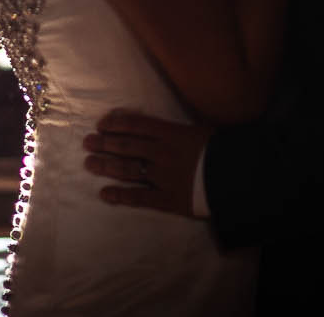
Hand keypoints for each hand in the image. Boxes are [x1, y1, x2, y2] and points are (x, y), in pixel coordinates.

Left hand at [83, 109, 210, 216]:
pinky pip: (139, 198)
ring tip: (89, 163)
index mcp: (171, 134)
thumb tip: (158, 128)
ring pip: (128, 170)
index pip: (137, 125)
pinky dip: (120, 196)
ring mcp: (162, 177)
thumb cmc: (221, 151)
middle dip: (105, 143)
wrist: (236, 178)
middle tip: (88, 142)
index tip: (101, 124)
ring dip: (106, 166)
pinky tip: (105, 194)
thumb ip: (177, 131)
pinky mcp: (167, 199)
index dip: (117, 124)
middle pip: (127, 146)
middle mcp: (162, 153)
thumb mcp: (200, 131)